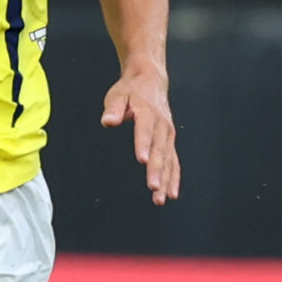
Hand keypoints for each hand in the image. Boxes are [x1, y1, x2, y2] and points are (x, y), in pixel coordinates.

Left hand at [102, 67, 179, 205]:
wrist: (151, 82)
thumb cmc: (130, 91)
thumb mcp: (117, 95)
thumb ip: (113, 108)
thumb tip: (107, 121)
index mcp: (148, 113)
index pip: (145, 131)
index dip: (144, 144)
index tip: (143, 160)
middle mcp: (162, 125)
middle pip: (160, 150)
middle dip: (157, 170)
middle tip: (153, 188)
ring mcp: (168, 135)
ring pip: (169, 160)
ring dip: (166, 180)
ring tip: (160, 199)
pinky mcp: (169, 142)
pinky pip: (174, 162)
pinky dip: (173, 178)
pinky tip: (171, 194)